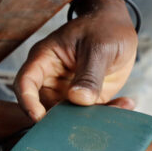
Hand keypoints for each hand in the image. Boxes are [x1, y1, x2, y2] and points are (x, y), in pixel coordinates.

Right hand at [14, 0, 137, 121]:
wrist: (116, 26)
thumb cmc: (103, 28)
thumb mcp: (98, 47)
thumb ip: (89, 74)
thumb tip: (79, 99)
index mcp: (44, 60)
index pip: (25, 83)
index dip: (27, 101)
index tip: (38, 117)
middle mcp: (50, 79)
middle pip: (43, 106)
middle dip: (60, 120)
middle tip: (83, 124)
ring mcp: (65, 91)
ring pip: (66, 116)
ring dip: (88, 120)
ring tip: (115, 110)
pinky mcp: (83, 99)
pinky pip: (88, 114)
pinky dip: (106, 114)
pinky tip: (125, 104)